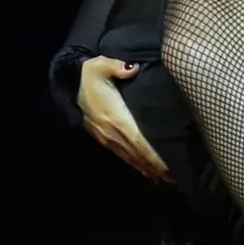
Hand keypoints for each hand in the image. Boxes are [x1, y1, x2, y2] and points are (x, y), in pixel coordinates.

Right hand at [77, 55, 173, 183]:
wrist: (66, 85)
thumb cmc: (86, 76)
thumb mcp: (100, 65)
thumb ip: (117, 67)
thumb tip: (133, 68)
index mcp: (116, 118)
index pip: (140, 141)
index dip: (155, 156)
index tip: (171, 166)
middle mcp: (113, 133)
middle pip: (138, 155)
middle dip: (157, 168)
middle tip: (177, 179)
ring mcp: (107, 138)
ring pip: (131, 158)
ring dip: (148, 169)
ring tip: (166, 179)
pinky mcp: (103, 139)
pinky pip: (123, 156)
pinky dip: (136, 165)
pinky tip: (146, 172)